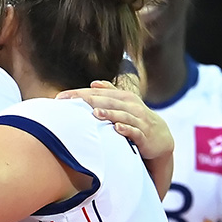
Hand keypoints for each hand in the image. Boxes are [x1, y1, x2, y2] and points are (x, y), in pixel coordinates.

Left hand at [57, 80, 173, 160]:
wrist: (161, 137)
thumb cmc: (137, 119)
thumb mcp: (125, 104)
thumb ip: (109, 92)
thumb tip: (93, 84)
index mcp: (123, 97)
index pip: (97, 93)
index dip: (79, 94)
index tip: (60, 97)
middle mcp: (131, 106)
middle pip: (107, 101)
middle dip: (88, 101)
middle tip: (70, 102)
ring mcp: (138, 120)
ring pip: (122, 115)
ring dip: (109, 113)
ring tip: (95, 113)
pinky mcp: (145, 135)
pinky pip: (135, 131)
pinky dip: (127, 129)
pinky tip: (117, 128)